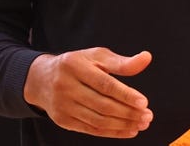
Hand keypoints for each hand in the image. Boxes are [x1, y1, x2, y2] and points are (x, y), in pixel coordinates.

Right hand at [23, 47, 152, 137]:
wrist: (42, 79)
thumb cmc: (76, 65)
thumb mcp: (96, 56)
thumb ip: (121, 62)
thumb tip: (146, 58)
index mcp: (74, 65)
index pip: (104, 83)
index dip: (125, 94)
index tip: (144, 102)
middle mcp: (66, 86)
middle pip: (102, 105)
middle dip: (128, 113)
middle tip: (147, 116)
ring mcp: (62, 105)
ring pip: (98, 120)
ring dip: (123, 125)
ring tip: (141, 124)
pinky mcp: (63, 120)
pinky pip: (91, 129)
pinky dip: (112, 132)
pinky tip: (128, 130)